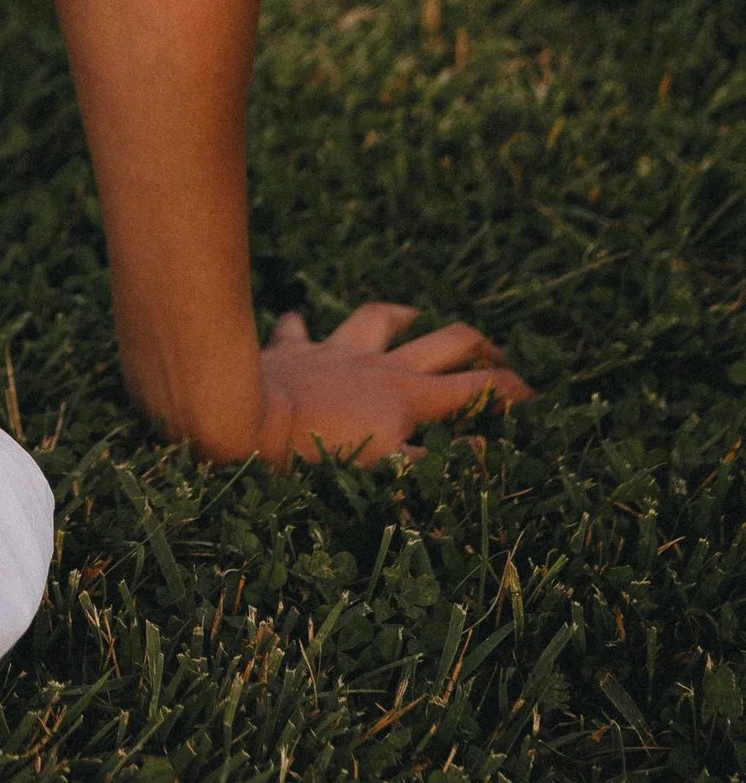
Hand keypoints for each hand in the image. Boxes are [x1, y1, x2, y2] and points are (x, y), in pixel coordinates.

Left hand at [258, 300, 532, 466]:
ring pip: (378, 319)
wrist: (249, 416)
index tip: (534, 398)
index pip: (476, 388)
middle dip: (477, 346)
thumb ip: (438, 460)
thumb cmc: (321, 451)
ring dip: (400, 317)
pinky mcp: (294, 350)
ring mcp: (336, 351)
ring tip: (413, 315)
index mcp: (409, 395)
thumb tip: (485, 448)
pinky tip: (297, 320)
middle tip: (493, 356)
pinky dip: (301, 327)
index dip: (511, 392)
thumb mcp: (389, 467)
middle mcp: (380, 364)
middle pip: (444, 341)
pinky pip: (298, 330)